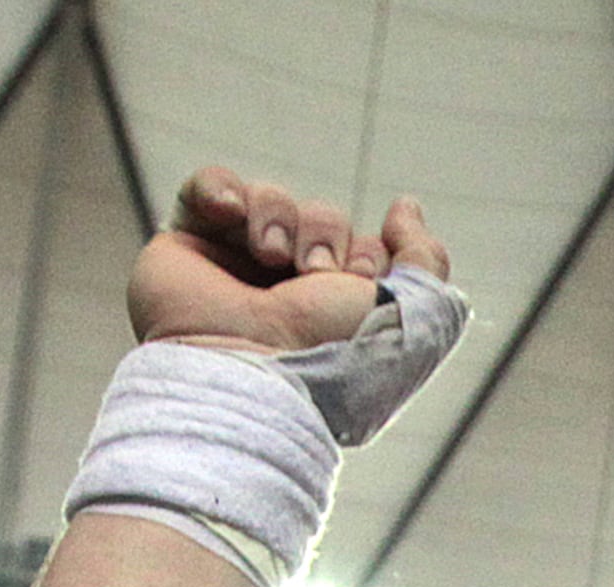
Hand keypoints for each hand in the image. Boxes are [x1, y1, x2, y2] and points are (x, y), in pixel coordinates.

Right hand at [131, 170, 444, 353]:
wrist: (249, 371)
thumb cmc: (334, 355)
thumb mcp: (415, 315)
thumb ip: (427, 259)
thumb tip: (405, 206)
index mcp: (340, 318)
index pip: (366, 250)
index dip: (368, 257)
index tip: (359, 286)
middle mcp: (289, 296)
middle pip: (322, 219)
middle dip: (326, 235)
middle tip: (312, 276)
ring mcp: (236, 272)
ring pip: (272, 200)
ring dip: (279, 217)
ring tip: (269, 257)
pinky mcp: (187, 250)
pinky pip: (208, 186)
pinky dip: (219, 187)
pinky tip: (227, 212)